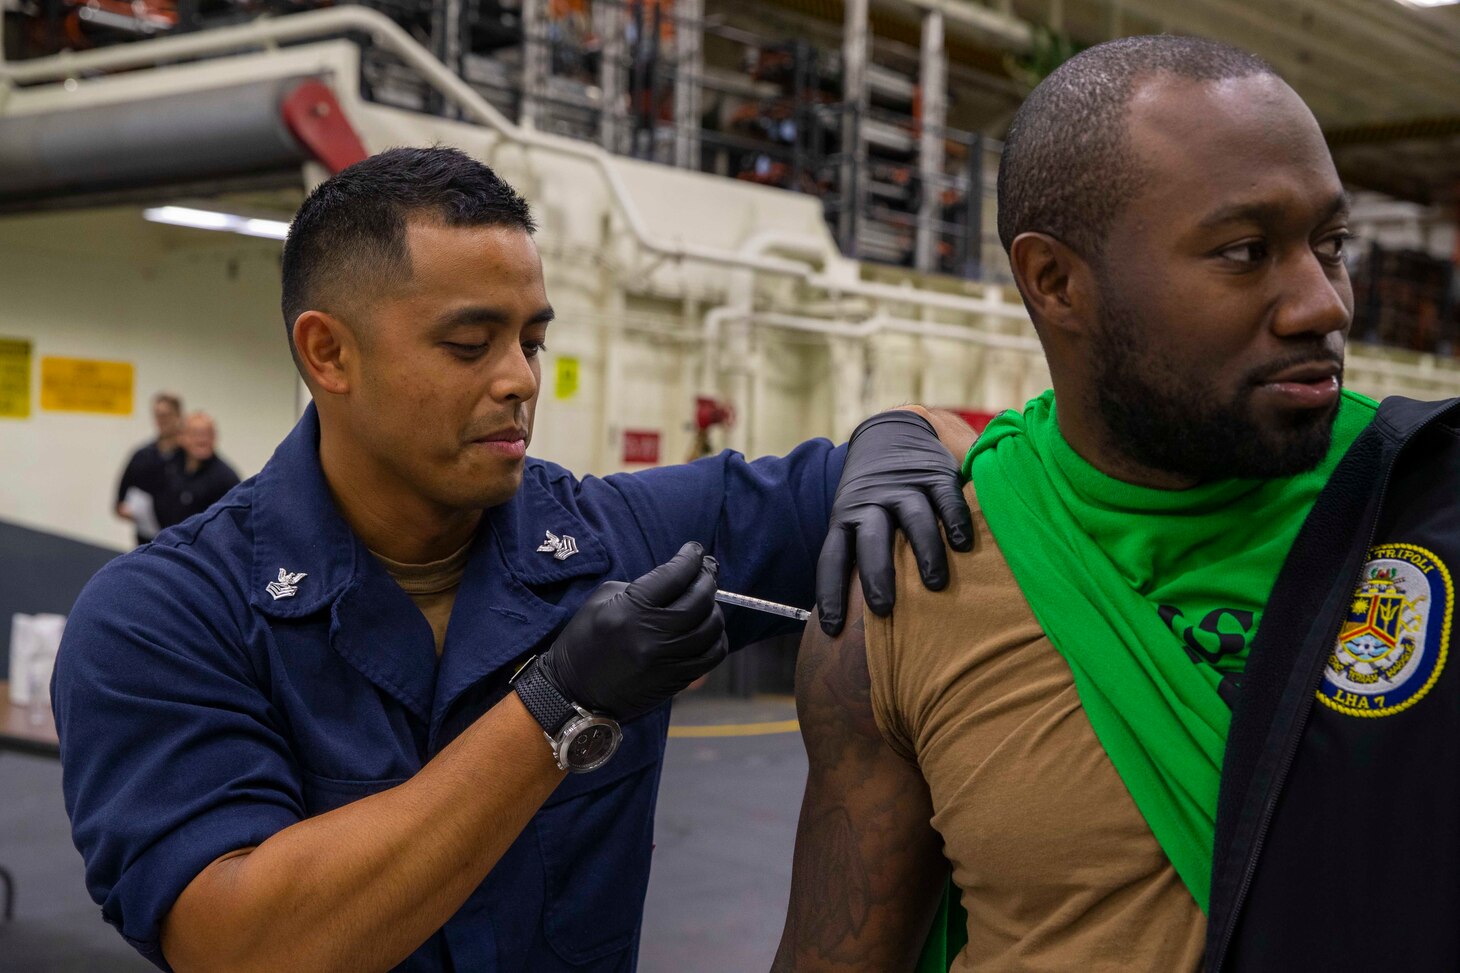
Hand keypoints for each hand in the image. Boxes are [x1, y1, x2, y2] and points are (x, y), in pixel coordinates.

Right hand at [540, 542, 728, 720]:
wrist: (573, 692)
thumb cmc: (584, 640)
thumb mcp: (601, 601)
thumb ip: (640, 586)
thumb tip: (676, 579)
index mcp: (631, 610)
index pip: (674, 575)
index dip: (690, 558)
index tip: (695, 550)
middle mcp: (653, 635)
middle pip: (699, 600)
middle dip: (707, 579)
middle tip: (706, 571)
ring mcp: (667, 661)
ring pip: (711, 628)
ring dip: (714, 609)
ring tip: (706, 601)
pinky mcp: (675, 680)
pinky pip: (711, 656)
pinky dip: (716, 639)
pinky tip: (708, 630)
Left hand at [815, 410, 972, 635]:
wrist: (893, 431)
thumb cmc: (876, 496)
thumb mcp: (857, 518)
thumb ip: (859, 554)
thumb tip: (855, 617)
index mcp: (846, 517)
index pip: (832, 557)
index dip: (830, 592)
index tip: (832, 628)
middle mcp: (872, 503)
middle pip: (870, 540)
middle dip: (875, 574)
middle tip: (883, 609)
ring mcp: (904, 487)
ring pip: (911, 519)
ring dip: (922, 552)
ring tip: (934, 585)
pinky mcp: (934, 474)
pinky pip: (945, 498)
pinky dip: (955, 520)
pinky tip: (963, 545)